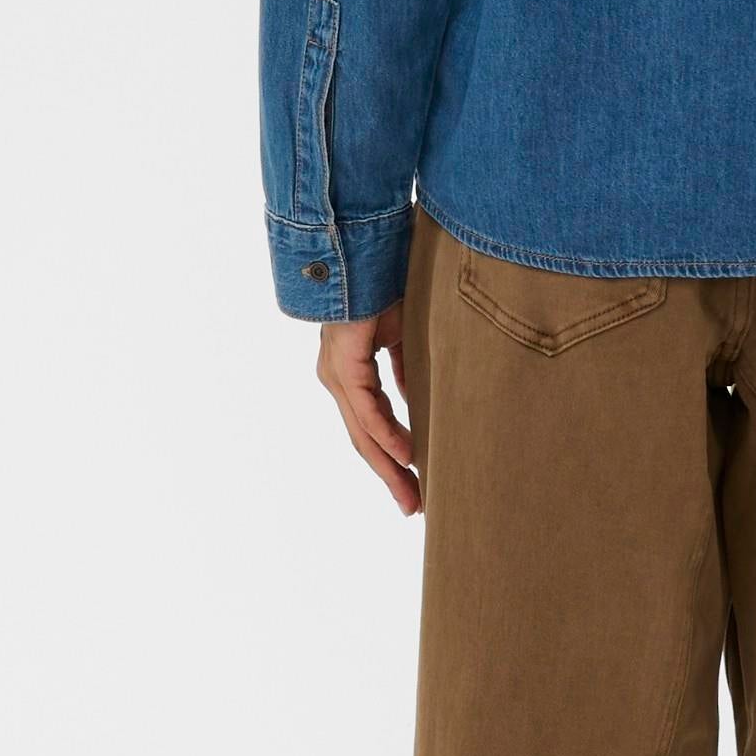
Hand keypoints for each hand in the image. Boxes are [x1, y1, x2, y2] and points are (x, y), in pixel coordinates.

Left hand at [315, 303, 418, 516]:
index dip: (395, 458)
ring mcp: (338, 374)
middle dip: (392, 476)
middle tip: (415, 507)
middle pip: (366, 440)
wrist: (366, 247)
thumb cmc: (386, 284)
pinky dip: (386, 432)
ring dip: (390, 467)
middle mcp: (339, 379)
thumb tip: (416, 401)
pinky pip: (366, 408)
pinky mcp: (344, 364)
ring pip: (363, 432)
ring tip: (412, 496)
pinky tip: (405, 455)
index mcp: (353, 373)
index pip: (374, 426)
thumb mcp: (405, 338)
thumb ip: (408, 372)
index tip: (418, 483)